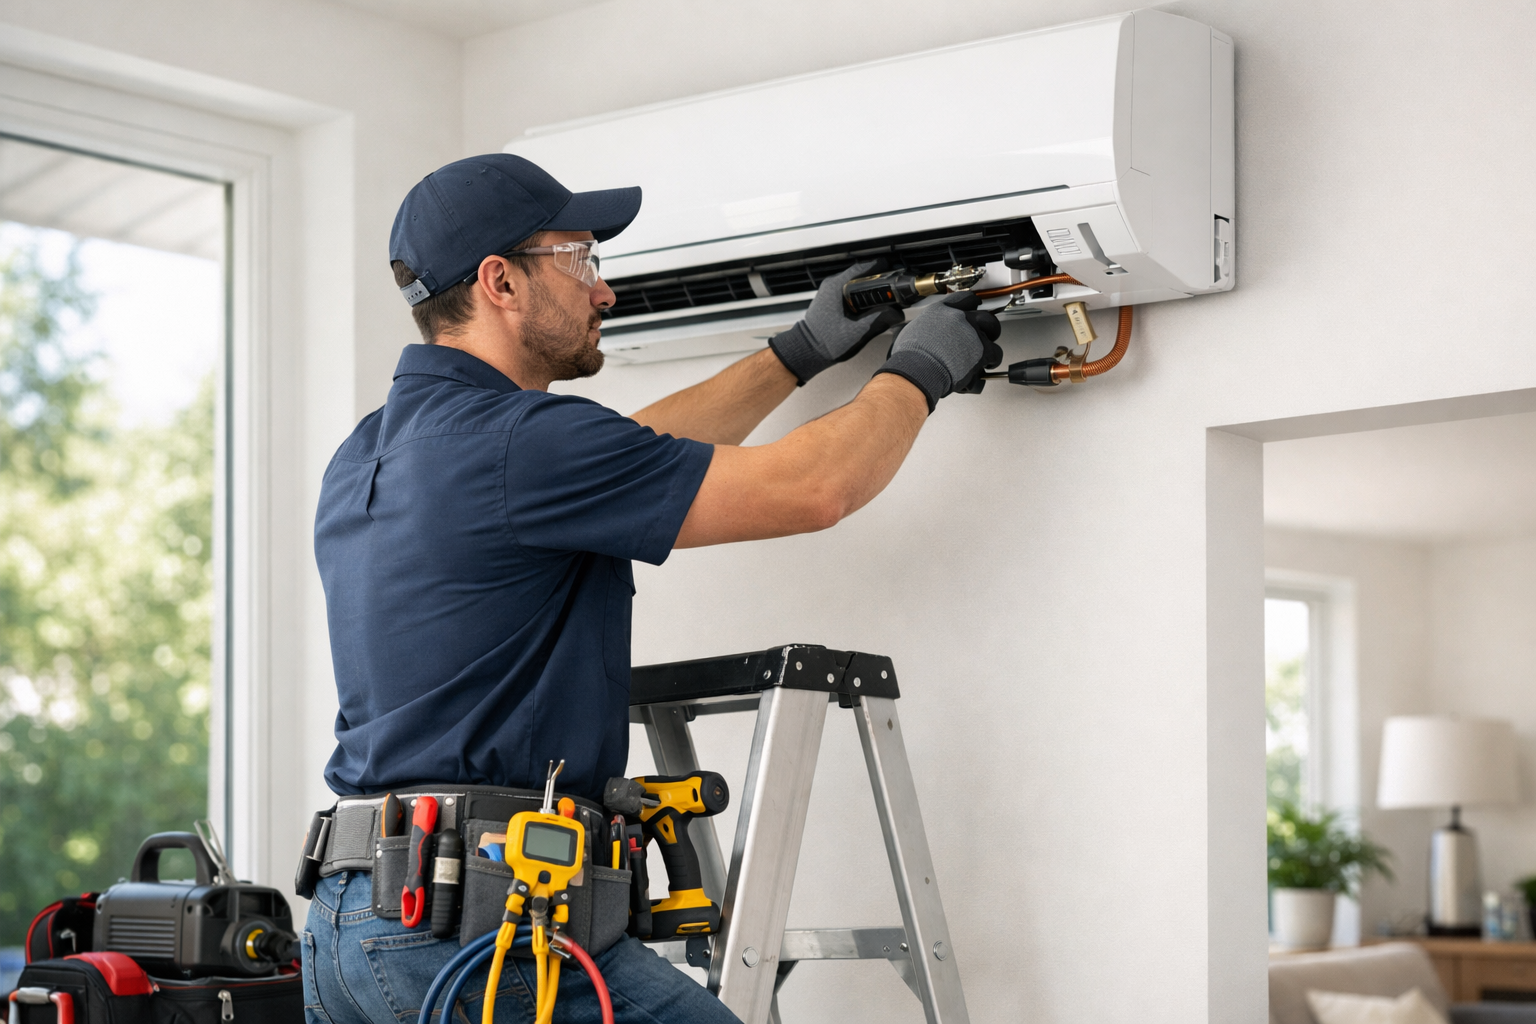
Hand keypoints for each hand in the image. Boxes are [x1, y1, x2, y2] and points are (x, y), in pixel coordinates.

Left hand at [768, 261, 906, 383]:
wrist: (807, 352)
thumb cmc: (825, 343)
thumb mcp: (856, 333)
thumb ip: (878, 320)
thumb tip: (897, 313)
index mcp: (837, 287)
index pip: (863, 268)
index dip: (882, 268)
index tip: (894, 271)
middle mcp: (832, 285)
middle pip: (861, 274)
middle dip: (879, 280)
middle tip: (894, 287)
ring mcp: (830, 292)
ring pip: (856, 283)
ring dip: (871, 288)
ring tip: (886, 297)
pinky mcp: (831, 300)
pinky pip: (850, 291)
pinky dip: (862, 295)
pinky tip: (871, 306)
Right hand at [873, 292, 1001, 411]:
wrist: (918, 371)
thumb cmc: (911, 358)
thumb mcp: (911, 332)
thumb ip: (925, 328)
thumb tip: (923, 334)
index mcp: (941, 311)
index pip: (964, 299)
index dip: (971, 304)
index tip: (974, 307)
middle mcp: (960, 318)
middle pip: (984, 315)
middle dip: (986, 325)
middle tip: (982, 334)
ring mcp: (973, 333)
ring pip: (993, 332)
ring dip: (989, 343)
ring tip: (984, 352)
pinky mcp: (983, 350)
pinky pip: (996, 353)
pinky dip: (991, 361)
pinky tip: (986, 365)